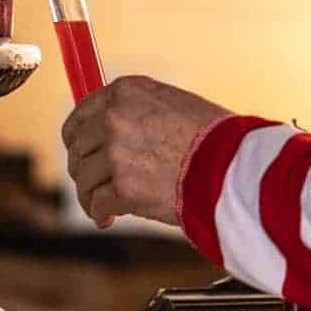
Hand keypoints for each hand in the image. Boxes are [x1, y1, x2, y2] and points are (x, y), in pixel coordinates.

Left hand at [62, 76, 230, 228]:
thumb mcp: (173, 104)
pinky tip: (109, 219)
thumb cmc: (215, 137)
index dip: (77, 137)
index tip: (80, 151)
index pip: (81, 114)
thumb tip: (113, 130)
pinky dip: (100, 214)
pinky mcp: (122, 187)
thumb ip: (138, 112)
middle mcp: (115, 117)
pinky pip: (96, 204)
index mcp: (126, 91)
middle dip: (84, 169)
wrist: (234, 165)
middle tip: (95, 184)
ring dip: (91, 195)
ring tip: (104, 206)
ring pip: (84, 178)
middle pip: (78, 148)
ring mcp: (116, 152)